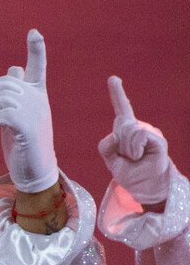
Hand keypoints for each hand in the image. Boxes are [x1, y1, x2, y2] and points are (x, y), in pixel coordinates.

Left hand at [0, 30, 58, 193]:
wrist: (34, 171)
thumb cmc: (23, 143)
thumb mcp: (16, 115)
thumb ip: (14, 94)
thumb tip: (14, 68)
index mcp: (37, 95)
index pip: (39, 68)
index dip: (37, 50)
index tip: (34, 32)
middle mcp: (38, 101)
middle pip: (7, 84)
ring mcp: (36, 114)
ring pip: (3, 98)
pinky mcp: (29, 129)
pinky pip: (5, 115)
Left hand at [98, 76, 172, 207]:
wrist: (144, 186)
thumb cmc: (129, 172)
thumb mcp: (110, 160)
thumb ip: (106, 146)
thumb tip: (117, 134)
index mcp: (126, 130)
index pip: (122, 108)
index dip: (117, 93)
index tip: (112, 78)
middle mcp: (139, 127)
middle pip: (119, 126)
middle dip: (118, 145)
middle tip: (128, 157)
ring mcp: (150, 132)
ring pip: (128, 132)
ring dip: (127, 149)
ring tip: (135, 157)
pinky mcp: (157, 139)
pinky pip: (139, 137)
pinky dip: (135, 149)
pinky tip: (140, 156)